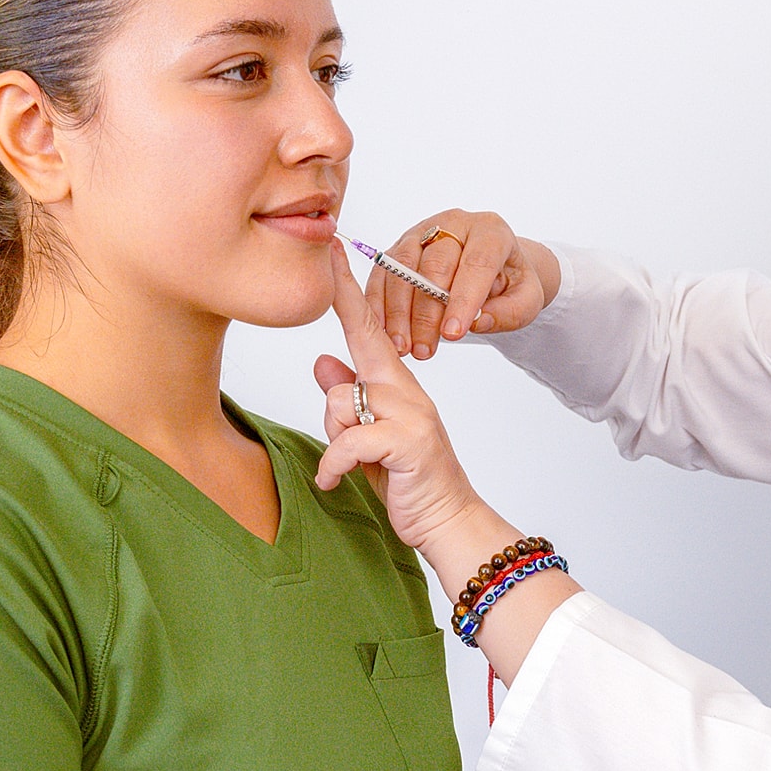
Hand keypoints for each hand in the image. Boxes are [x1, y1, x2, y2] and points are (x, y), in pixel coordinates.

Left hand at [314, 241, 486, 548]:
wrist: (450, 521)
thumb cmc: (409, 480)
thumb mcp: (369, 437)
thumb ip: (348, 399)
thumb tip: (321, 362)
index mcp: (397, 384)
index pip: (367, 327)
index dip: (347, 289)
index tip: (332, 248)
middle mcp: (407, 389)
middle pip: (345, 374)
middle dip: (337, 414)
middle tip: (356, 449)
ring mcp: (411, 413)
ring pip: (340, 405)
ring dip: (337, 444)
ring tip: (361, 468)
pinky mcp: (408, 440)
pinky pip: (345, 441)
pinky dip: (334, 467)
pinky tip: (339, 482)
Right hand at [371, 210, 560, 359]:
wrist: (495, 268)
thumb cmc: (510, 283)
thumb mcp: (527, 300)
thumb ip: (510, 313)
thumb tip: (477, 322)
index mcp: (491, 232)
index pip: (476, 263)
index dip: (462, 299)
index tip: (452, 333)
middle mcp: (454, 224)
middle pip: (434, 265)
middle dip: (426, 313)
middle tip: (424, 350)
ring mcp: (422, 232)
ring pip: (402, 268)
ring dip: (399, 313)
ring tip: (404, 348)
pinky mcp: (400, 247)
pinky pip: (382, 273)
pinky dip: (380, 305)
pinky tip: (384, 332)